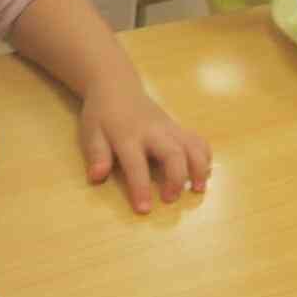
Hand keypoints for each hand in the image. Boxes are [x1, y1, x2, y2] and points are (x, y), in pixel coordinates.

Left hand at [80, 78, 211, 213]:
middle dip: (176, 178)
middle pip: (174, 153)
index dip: (141, 187)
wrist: (117, 87)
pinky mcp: (178, 127)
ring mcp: (169, 128)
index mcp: (128, 136)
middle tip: (170, 199)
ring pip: (192, 146)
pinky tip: (203, 173)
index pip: (136, 164)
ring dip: (199, 168)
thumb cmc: (102, 114)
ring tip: (197, 189)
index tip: (144, 209)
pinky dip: (205, 156)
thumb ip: (96, 154)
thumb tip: (96, 176)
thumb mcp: (91, 132)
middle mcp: (153, 131)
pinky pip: (197, 140)